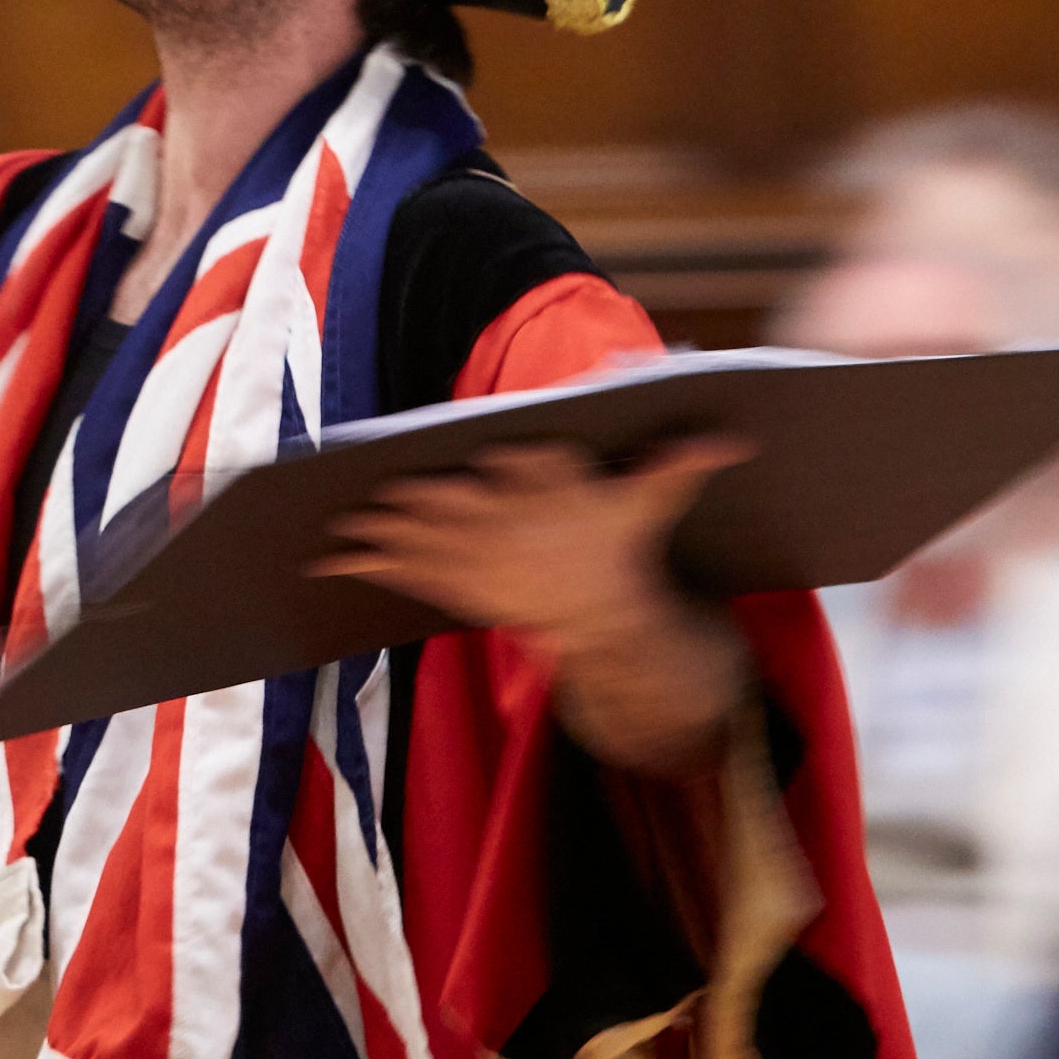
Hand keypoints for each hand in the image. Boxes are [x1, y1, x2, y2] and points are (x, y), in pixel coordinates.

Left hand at [318, 437, 754, 772]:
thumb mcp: (650, 502)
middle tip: (375, 491)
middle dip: (420, 503)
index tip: (494, 457)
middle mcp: (516, 532)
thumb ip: (676, 465)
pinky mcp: (455, 584)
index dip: (515, 470)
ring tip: (333, 528)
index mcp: (559, 498)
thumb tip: (732, 440)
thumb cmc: (614, 541)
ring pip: (424, 543)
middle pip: (465, 510)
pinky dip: (365, 568)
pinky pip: (404, 573)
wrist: (603, 618)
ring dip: (378, 537)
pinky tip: (326, 560)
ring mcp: (482, 563)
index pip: (538, 476)